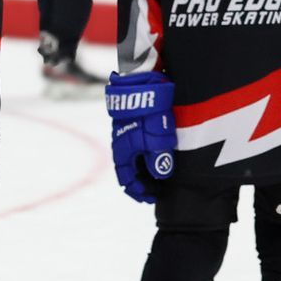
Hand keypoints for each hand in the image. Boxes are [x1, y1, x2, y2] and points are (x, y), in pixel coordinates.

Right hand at [106, 71, 176, 203]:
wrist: (143, 81)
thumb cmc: (150, 111)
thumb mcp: (157, 138)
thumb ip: (158, 160)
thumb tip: (159, 176)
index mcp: (123, 151)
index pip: (127, 180)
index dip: (139, 192)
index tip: (152, 199)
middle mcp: (121, 143)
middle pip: (130, 170)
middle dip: (142, 182)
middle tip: (156, 190)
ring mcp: (126, 132)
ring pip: (134, 156)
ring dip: (144, 167)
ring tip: (159, 173)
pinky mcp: (133, 121)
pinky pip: (138, 144)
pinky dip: (146, 154)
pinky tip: (158, 151)